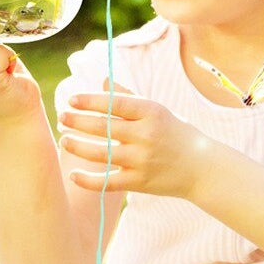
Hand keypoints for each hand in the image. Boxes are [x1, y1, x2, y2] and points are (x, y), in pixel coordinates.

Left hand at [59, 80, 213, 197]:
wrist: (202, 168)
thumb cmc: (175, 133)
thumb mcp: (157, 110)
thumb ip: (128, 96)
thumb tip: (103, 80)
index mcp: (150, 112)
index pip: (114, 103)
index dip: (90, 101)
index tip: (71, 100)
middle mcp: (146, 135)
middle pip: (103, 127)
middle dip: (78, 122)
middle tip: (61, 118)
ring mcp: (142, 160)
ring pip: (101, 153)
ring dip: (78, 146)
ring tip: (64, 140)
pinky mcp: (140, 182)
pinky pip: (108, 182)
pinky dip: (88, 180)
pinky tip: (73, 174)